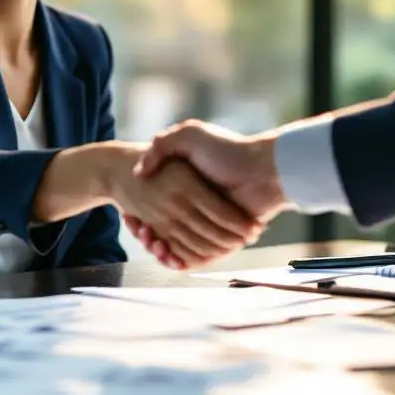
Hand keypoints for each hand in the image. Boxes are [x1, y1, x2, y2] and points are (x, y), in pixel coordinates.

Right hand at [128, 120, 287, 267]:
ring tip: (151, 242)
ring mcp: (211, 226)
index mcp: (189, 187)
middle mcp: (198, 208)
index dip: (141, 214)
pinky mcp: (222, 241)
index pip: (157, 206)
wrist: (264, 170)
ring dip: (161, 247)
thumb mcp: (189, 135)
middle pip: (165, 229)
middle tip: (139, 229)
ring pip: (177, 245)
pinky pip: (197, 257)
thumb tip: (139, 170)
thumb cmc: (227, 150)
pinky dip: (180, 259)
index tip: (131, 216)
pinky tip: (165, 253)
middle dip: (149, 233)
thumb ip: (161, 145)